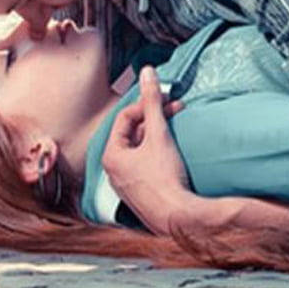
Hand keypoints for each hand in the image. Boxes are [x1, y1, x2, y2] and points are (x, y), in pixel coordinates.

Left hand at [101, 68, 188, 236]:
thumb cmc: (164, 176)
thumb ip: (152, 102)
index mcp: (111, 155)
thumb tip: (147, 72)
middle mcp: (112, 170)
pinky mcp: (139, 193)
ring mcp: (125, 184)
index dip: (146, 105)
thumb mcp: (159, 134)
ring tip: (175, 130)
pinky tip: (173, 152)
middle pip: (131, 134)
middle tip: (175, 111)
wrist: (177, 215)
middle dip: (153, 119)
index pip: (125, 118)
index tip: (166, 101)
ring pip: (139, 149)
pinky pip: (144, 165)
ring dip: (157, 135)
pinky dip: (157, 153)